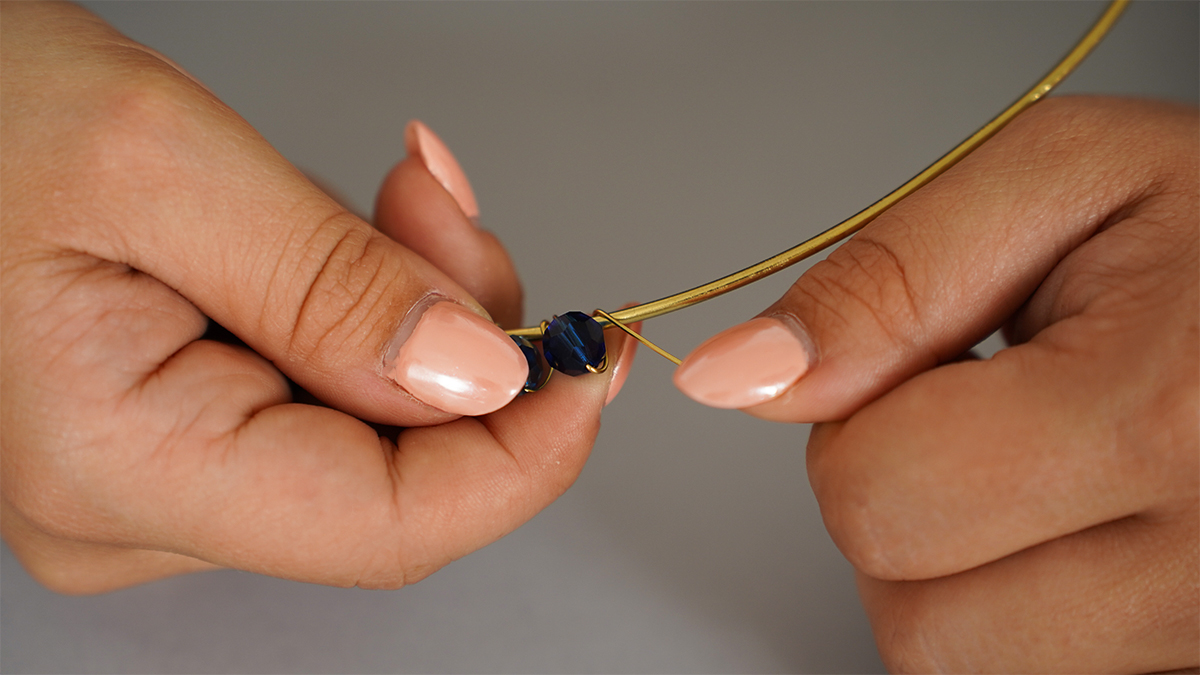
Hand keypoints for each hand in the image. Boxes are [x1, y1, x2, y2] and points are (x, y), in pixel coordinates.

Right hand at [1, 3, 633, 593]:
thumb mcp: (162, 163)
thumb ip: (334, 286)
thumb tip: (481, 378)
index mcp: (121, 464)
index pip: (390, 527)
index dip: (524, 454)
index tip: (588, 357)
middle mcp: (134, 510)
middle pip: (397, 474)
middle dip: (463, 339)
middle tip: (440, 207)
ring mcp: (155, 484)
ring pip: (372, 433)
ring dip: (415, 313)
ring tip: (385, 200)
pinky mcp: (176, 438)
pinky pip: (325, 402)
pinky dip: (366, 317)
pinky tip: (335, 238)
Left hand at [672, 97, 1197, 670]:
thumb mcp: (1061, 181)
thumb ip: (885, 280)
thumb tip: (736, 378)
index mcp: (1161, 418)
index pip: (874, 501)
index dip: (855, 427)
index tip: (924, 369)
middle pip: (918, 625)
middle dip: (903, 513)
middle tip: (990, 417)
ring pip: (972, 670)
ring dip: (963, 574)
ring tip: (1046, 467)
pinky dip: (1027, 610)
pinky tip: (1082, 524)